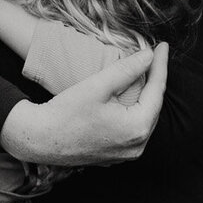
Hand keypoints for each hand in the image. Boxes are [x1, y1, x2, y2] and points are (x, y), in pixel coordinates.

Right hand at [0, 43, 167, 167]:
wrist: (39, 139)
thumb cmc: (65, 113)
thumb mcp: (97, 86)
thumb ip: (127, 69)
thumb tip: (149, 56)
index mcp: (137, 128)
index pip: (157, 91)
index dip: (161, 66)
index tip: (163, 46)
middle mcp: (137, 146)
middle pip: (153, 106)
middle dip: (154, 81)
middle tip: (153, 57)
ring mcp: (127, 154)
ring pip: (143, 119)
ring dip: (144, 97)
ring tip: (144, 74)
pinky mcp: (115, 155)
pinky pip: (132, 129)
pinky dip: (132, 111)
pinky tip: (127, 98)